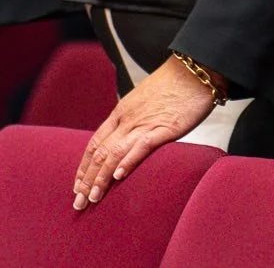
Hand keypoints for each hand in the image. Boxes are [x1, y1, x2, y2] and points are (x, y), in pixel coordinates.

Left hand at [72, 56, 219, 210]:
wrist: (195, 70)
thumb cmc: (174, 86)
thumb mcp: (145, 102)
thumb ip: (135, 120)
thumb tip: (129, 138)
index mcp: (122, 112)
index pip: (96, 143)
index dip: (84, 166)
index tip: (78, 185)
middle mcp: (127, 119)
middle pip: (100, 152)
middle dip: (87, 179)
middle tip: (79, 203)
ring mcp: (144, 123)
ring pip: (115, 153)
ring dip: (101, 178)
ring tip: (93, 198)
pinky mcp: (164, 128)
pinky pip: (141, 146)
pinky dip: (128, 162)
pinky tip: (118, 177)